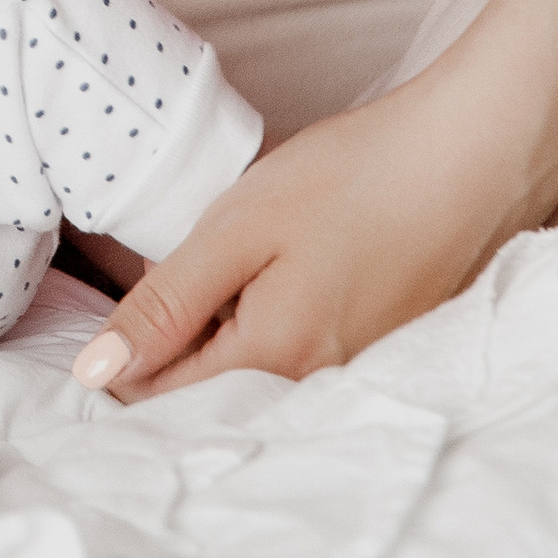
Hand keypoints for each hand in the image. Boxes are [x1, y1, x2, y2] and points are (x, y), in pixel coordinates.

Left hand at [71, 70, 528, 397]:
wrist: (461, 159)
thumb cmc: (349, 181)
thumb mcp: (236, 232)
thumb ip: (165, 306)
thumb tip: (95, 373)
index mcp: (271, 362)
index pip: (162, 398)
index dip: (118, 363)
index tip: (101, 319)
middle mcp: (312, 388)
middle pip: (206, 395)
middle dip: (167, 353)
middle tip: (162, 285)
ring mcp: (348, 372)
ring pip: (249, 375)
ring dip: (216, 337)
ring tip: (221, 272)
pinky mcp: (371, 349)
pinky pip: (293, 357)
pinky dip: (262, 326)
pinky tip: (270, 276)